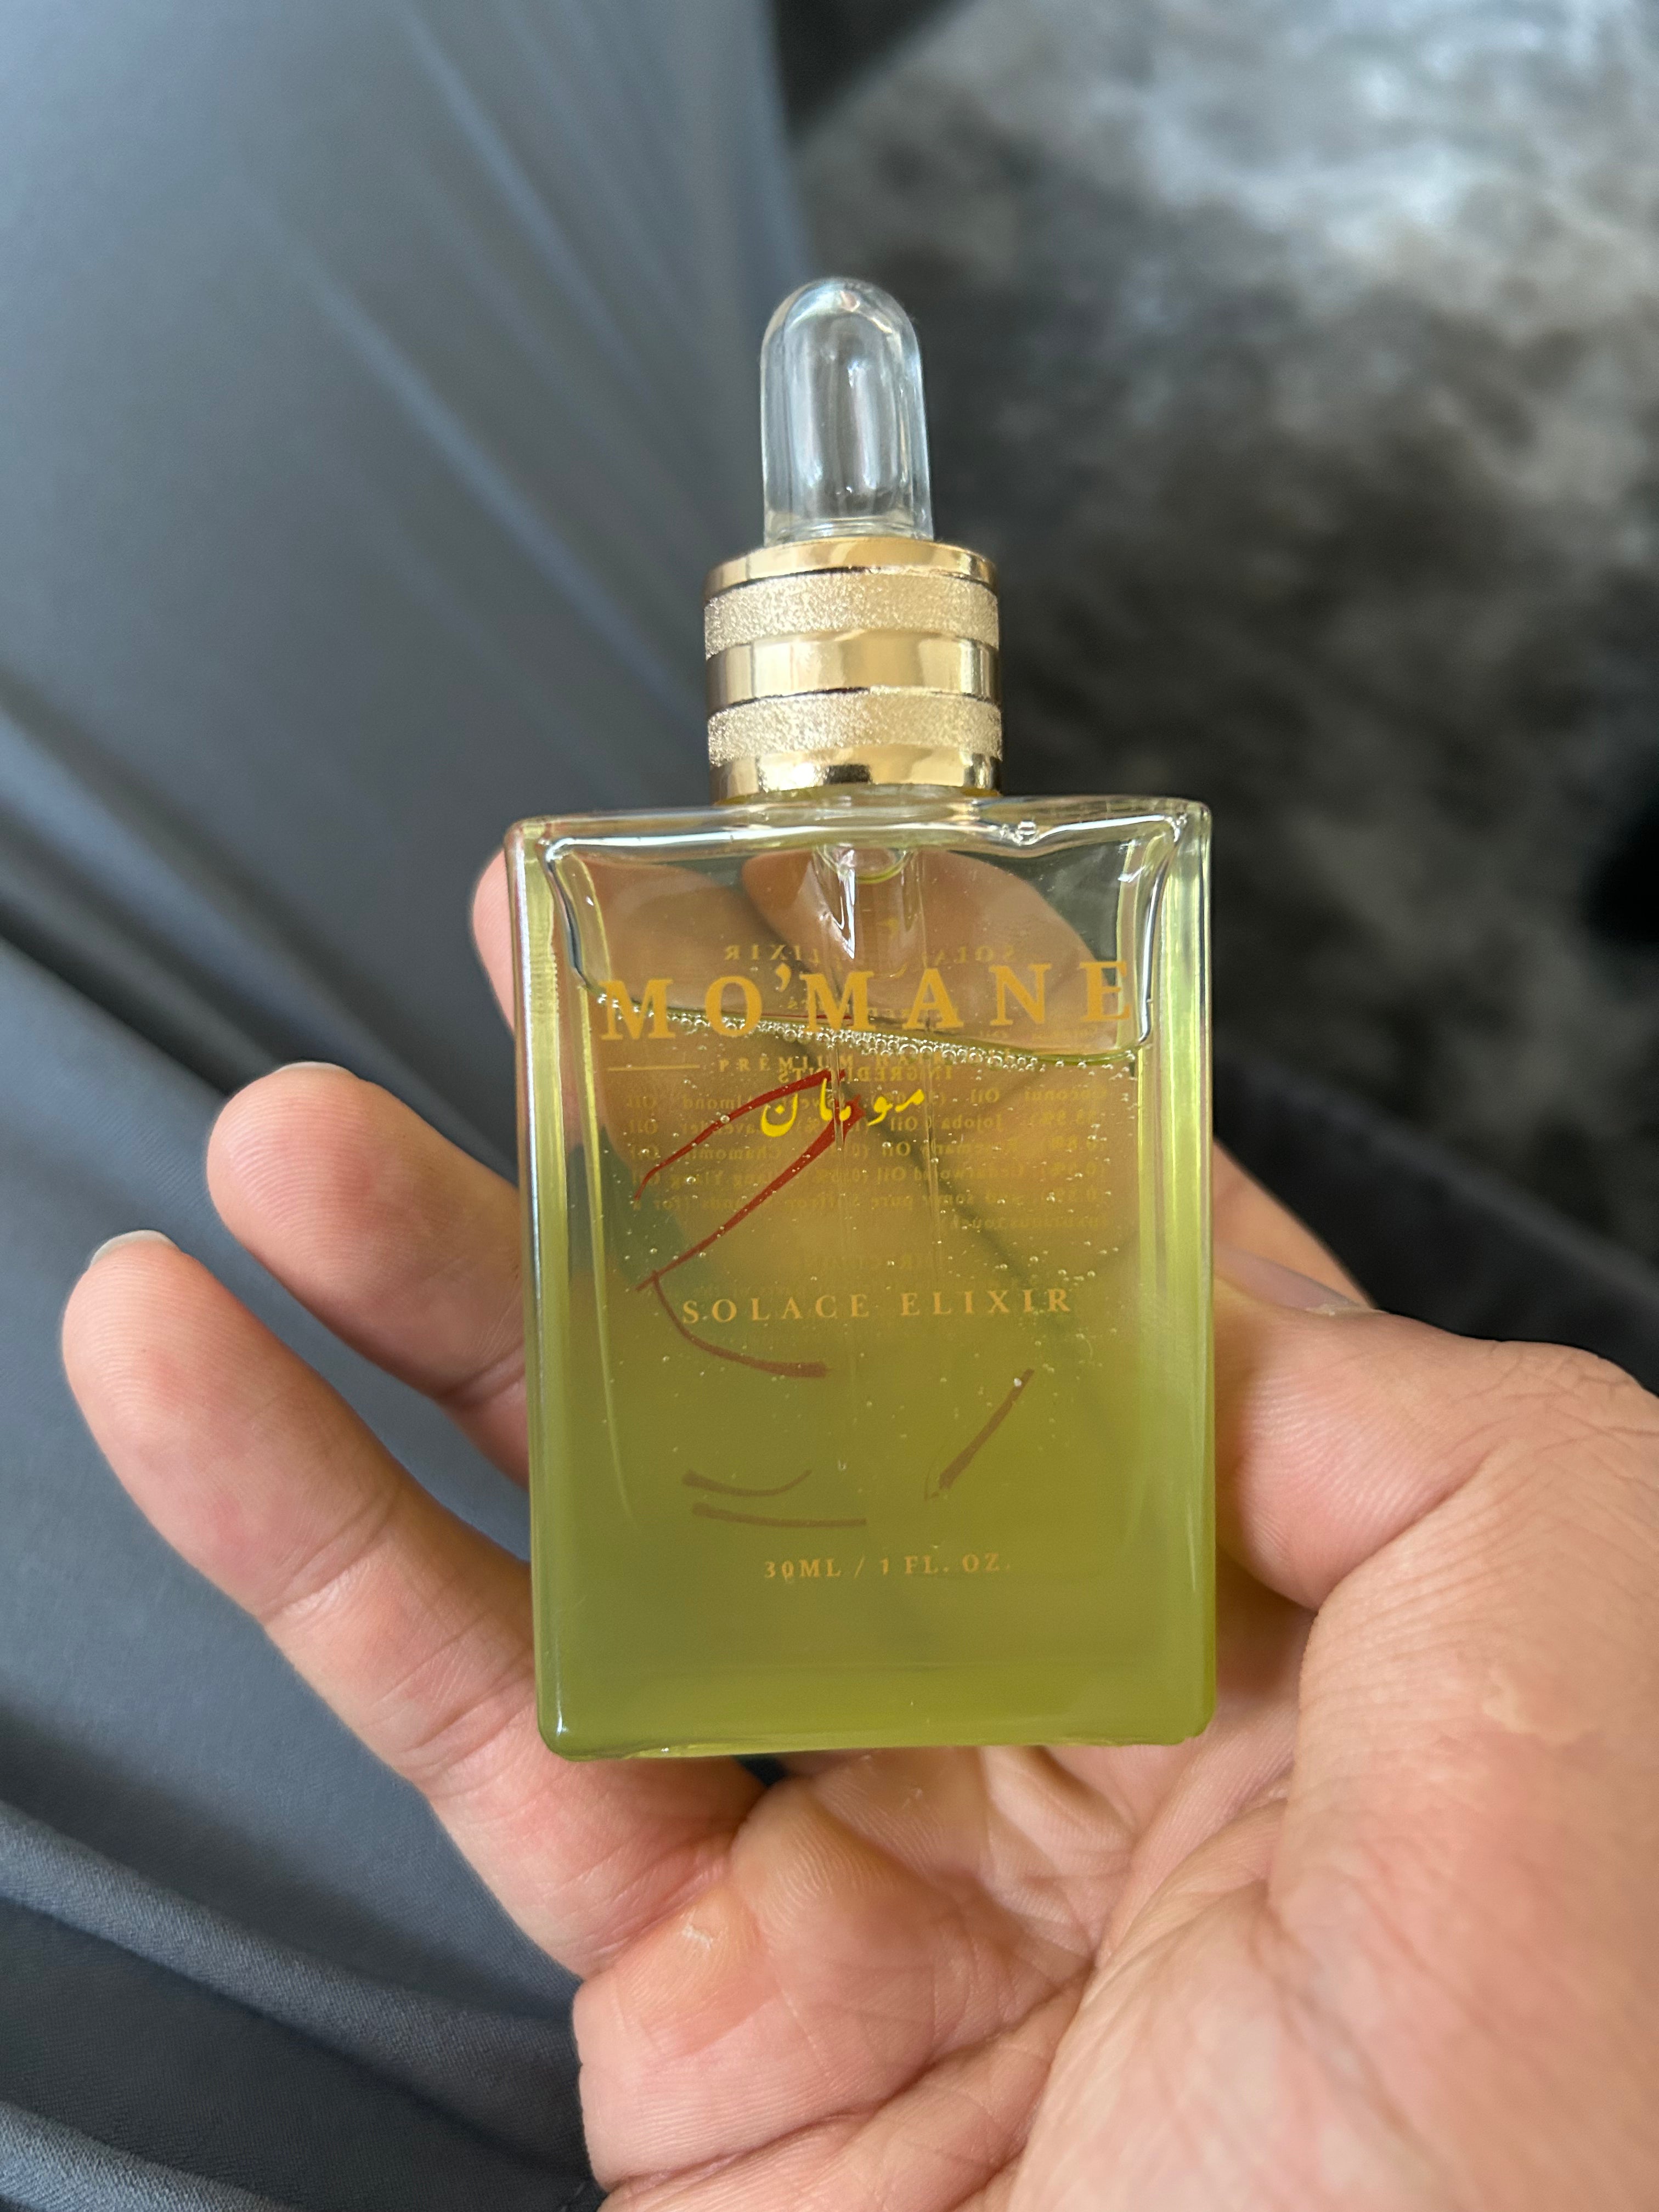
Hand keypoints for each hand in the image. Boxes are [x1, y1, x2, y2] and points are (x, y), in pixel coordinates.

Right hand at [62, 861, 1658, 2209]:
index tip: (821, 910)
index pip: (1092, 1259)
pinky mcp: (690, 1963)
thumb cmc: (1538, 2141)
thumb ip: (1431, 1426)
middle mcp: (1069, 1672)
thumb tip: (1192, 1306)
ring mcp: (864, 1807)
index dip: (955, 1072)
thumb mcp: (1584, 1683)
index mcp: (1289, 1587)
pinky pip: (472, 1716)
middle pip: (818, 1341)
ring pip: (609, 1499)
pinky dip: (316, 1544)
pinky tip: (198, 1383)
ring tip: (284, 1149)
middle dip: (663, 1144)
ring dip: (437, 1310)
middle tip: (529, 954)